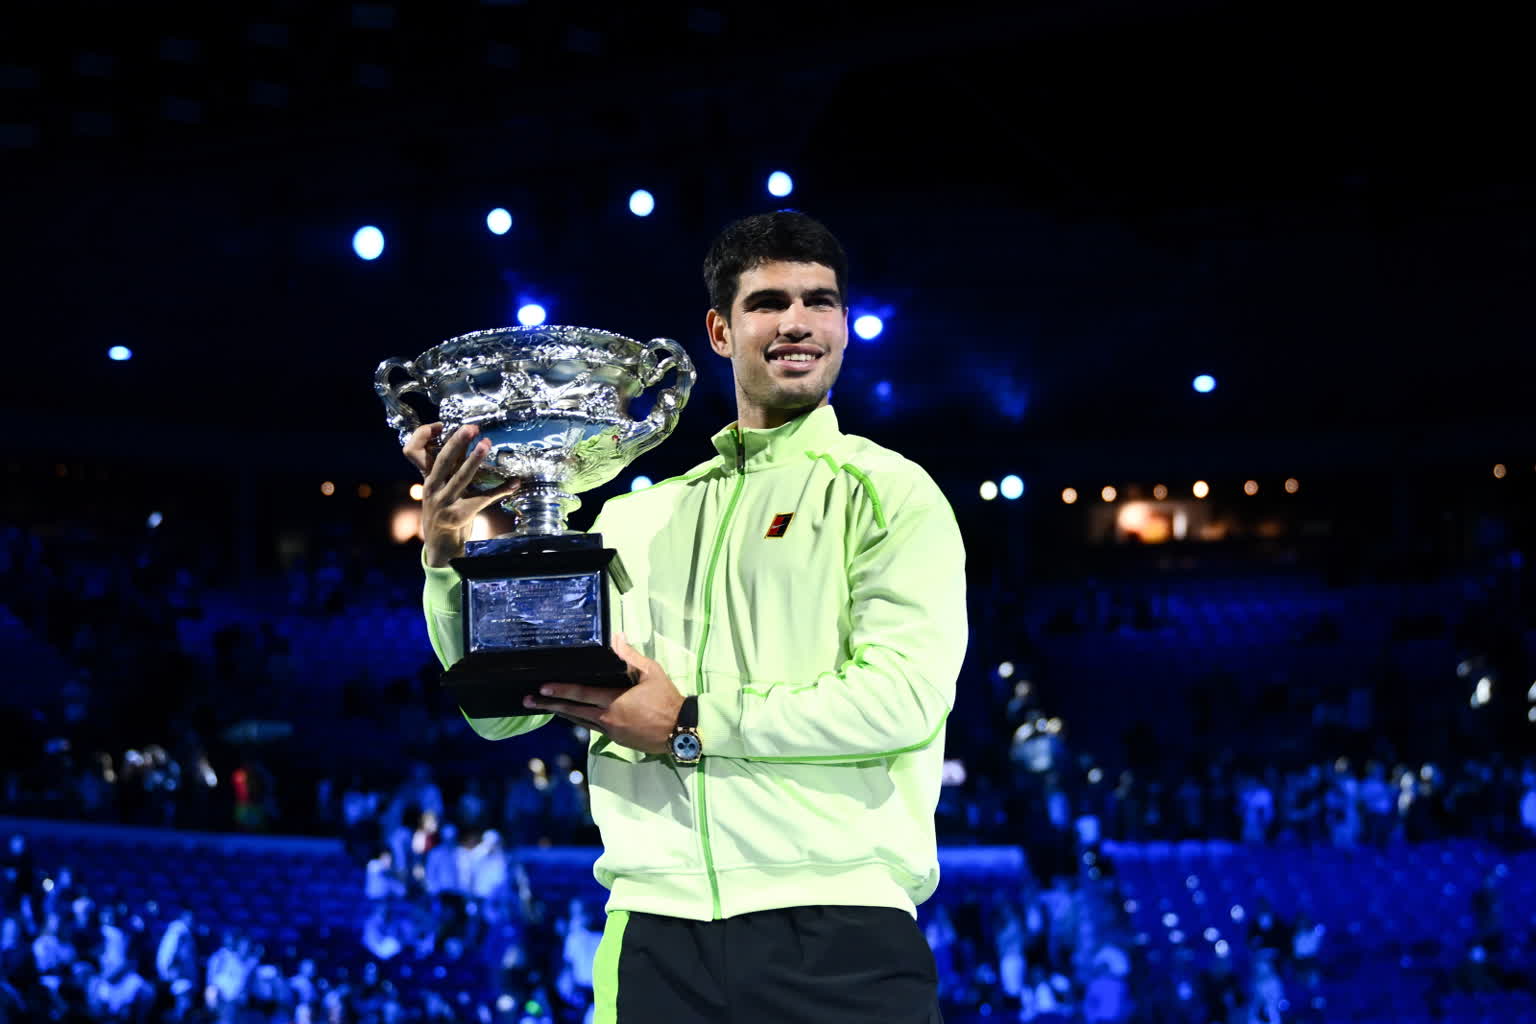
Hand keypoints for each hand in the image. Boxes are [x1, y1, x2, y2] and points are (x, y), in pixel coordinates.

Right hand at [404, 422, 519, 566]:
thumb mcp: (441, 487)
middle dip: (457, 442)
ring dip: (474, 460)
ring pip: (461, 477)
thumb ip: (450, 468)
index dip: (423, 435)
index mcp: (426, 478)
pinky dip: (501, 490)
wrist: (440, 544)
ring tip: (486, 445)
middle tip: (471, 428)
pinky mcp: (459, 515)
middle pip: (442, 460)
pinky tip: (514, 482)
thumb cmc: (444, 510)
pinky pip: (483, 499)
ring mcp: (444, 503)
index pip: (413, 451)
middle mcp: (432, 488)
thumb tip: (467, 441)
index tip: (441, 424)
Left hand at [524, 633, 683, 755]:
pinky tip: (572, 716)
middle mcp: (608, 718)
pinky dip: (579, 720)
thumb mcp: (651, 673)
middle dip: (549, 705)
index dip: (560, 691)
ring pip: (580, 721)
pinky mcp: (616, 739)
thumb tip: (616, 637)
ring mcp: (611, 731)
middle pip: (573, 711)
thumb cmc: (667, 699)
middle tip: (528, 702)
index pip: (581, 694)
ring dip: (561, 714)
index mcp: (614, 700)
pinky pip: (592, 728)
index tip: (542, 688)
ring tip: (544, 708)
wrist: (680, 731)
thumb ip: (630, 656)